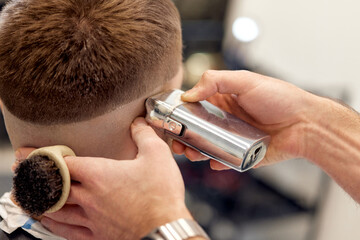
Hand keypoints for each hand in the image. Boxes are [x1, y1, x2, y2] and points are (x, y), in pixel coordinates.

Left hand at [15, 118, 191, 239]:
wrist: (166, 229)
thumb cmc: (161, 194)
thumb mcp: (157, 155)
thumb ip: (144, 134)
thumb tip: (138, 122)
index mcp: (99, 174)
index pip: (62, 164)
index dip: (44, 157)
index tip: (30, 153)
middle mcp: (89, 197)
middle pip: (52, 187)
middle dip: (35, 178)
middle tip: (23, 172)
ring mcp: (90, 218)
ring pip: (55, 209)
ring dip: (40, 201)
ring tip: (29, 195)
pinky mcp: (97, 235)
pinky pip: (66, 231)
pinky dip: (53, 224)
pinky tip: (49, 220)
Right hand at [172, 70, 317, 168]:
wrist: (306, 123)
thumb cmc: (279, 98)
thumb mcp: (245, 80)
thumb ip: (215, 81)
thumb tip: (188, 95)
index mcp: (223, 101)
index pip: (194, 107)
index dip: (180, 114)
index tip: (169, 120)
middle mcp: (225, 120)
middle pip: (196, 130)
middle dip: (183, 137)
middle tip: (176, 144)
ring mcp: (233, 138)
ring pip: (207, 147)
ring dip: (195, 152)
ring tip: (192, 154)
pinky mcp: (243, 155)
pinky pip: (225, 160)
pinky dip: (217, 162)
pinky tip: (214, 161)